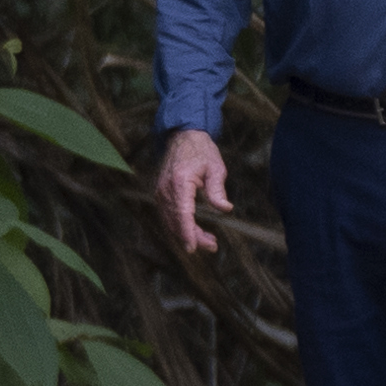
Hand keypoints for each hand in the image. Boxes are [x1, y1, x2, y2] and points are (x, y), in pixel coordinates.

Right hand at [157, 130, 230, 254]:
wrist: (183, 137)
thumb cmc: (201, 151)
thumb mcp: (215, 168)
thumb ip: (217, 190)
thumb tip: (225, 208)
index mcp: (179, 182)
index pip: (182, 214)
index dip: (187, 233)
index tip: (192, 248)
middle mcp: (165, 189)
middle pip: (176, 221)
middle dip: (192, 237)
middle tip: (212, 246)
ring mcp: (160, 192)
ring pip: (170, 221)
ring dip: (186, 233)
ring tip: (208, 241)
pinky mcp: (160, 194)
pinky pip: (167, 215)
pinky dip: (179, 225)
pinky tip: (194, 231)